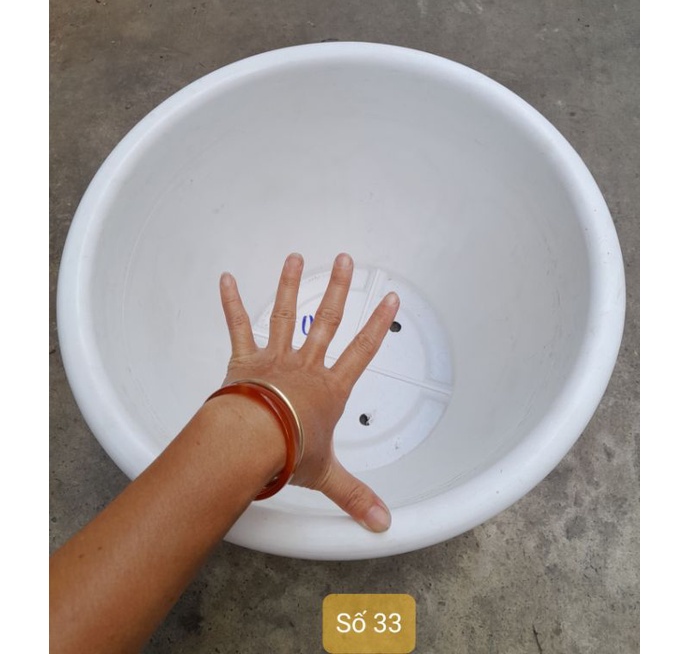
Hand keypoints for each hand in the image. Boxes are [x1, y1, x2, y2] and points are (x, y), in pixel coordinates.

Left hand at [218, 252, 399, 531]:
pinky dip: (231, 303)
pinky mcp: (244, 359)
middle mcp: (305, 366)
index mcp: (329, 388)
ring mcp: (274, 358)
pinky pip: (238, 326)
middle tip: (345, 260)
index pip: (362, 350)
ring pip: (285, 313)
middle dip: (338, 289)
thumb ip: (355, 496)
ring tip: (295, 258)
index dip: (378, 323)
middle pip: (326, 320)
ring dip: (290, 285)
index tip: (389, 298)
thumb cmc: (288, 453)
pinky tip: (226, 279)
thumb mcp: (327, 475)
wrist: (251, 441)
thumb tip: (382, 524)